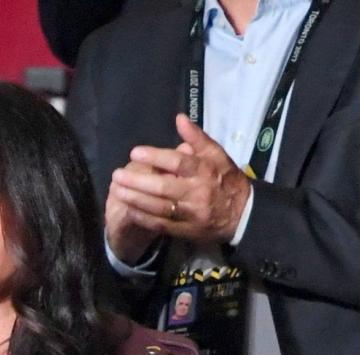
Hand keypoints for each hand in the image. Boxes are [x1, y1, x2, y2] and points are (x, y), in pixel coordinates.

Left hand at [109, 115, 251, 248]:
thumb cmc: (226, 180)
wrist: (242, 215)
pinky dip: (144, 218)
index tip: (135, 153)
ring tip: (117, 191)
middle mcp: (197, 193)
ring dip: (136, 200)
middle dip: (137, 182)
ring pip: (159, 208)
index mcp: (205, 170)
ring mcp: (190, 214)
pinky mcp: (186, 231)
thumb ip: (197, 138)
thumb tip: (179, 118)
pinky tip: (129, 209)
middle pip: (163, 187)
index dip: (155, 157)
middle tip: (117, 175)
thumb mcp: (217, 154)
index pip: (178, 162)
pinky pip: (161, 225)